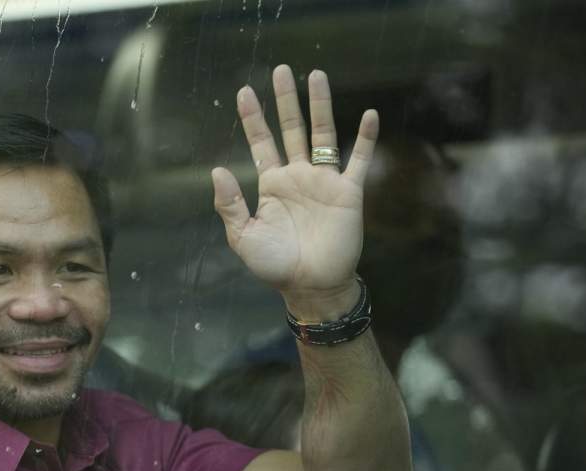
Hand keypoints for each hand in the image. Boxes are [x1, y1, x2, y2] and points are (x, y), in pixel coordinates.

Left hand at [213, 65, 378, 317]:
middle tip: (282, 70)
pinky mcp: (348, 192)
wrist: (311, 286)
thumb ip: (230, 204)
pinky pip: (359, 159)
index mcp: (271, 185)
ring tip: (316, 74)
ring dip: (320, 105)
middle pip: (291, 128)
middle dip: (285, 100)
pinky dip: (365, 138)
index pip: (260, 142)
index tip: (244, 91)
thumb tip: (217, 169)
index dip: (252, 118)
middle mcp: (297, 176)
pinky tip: (369, 114)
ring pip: (322, 134)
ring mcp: (323, 181)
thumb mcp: (243, 236)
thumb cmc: (275, 265)